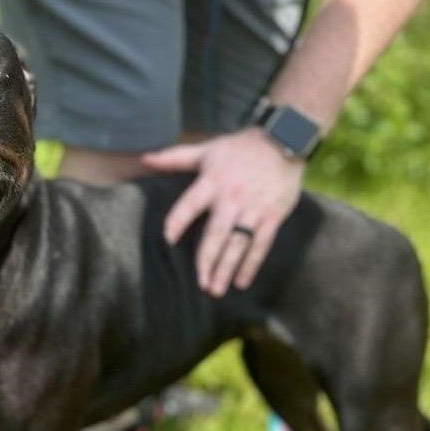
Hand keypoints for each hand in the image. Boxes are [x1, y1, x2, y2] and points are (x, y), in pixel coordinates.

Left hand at [142, 127, 304, 296]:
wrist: (284, 140)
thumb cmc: (239, 148)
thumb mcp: (207, 149)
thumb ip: (175, 158)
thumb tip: (145, 160)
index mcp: (213, 181)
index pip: (191, 203)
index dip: (179, 219)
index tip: (168, 238)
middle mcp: (232, 196)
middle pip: (216, 233)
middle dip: (207, 259)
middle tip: (199, 284)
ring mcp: (254, 208)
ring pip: (238, 243)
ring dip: (227, 268)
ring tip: (216, 290)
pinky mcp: (273, 215)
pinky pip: (261, 244)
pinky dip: (251, 264)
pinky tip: (241, 282)